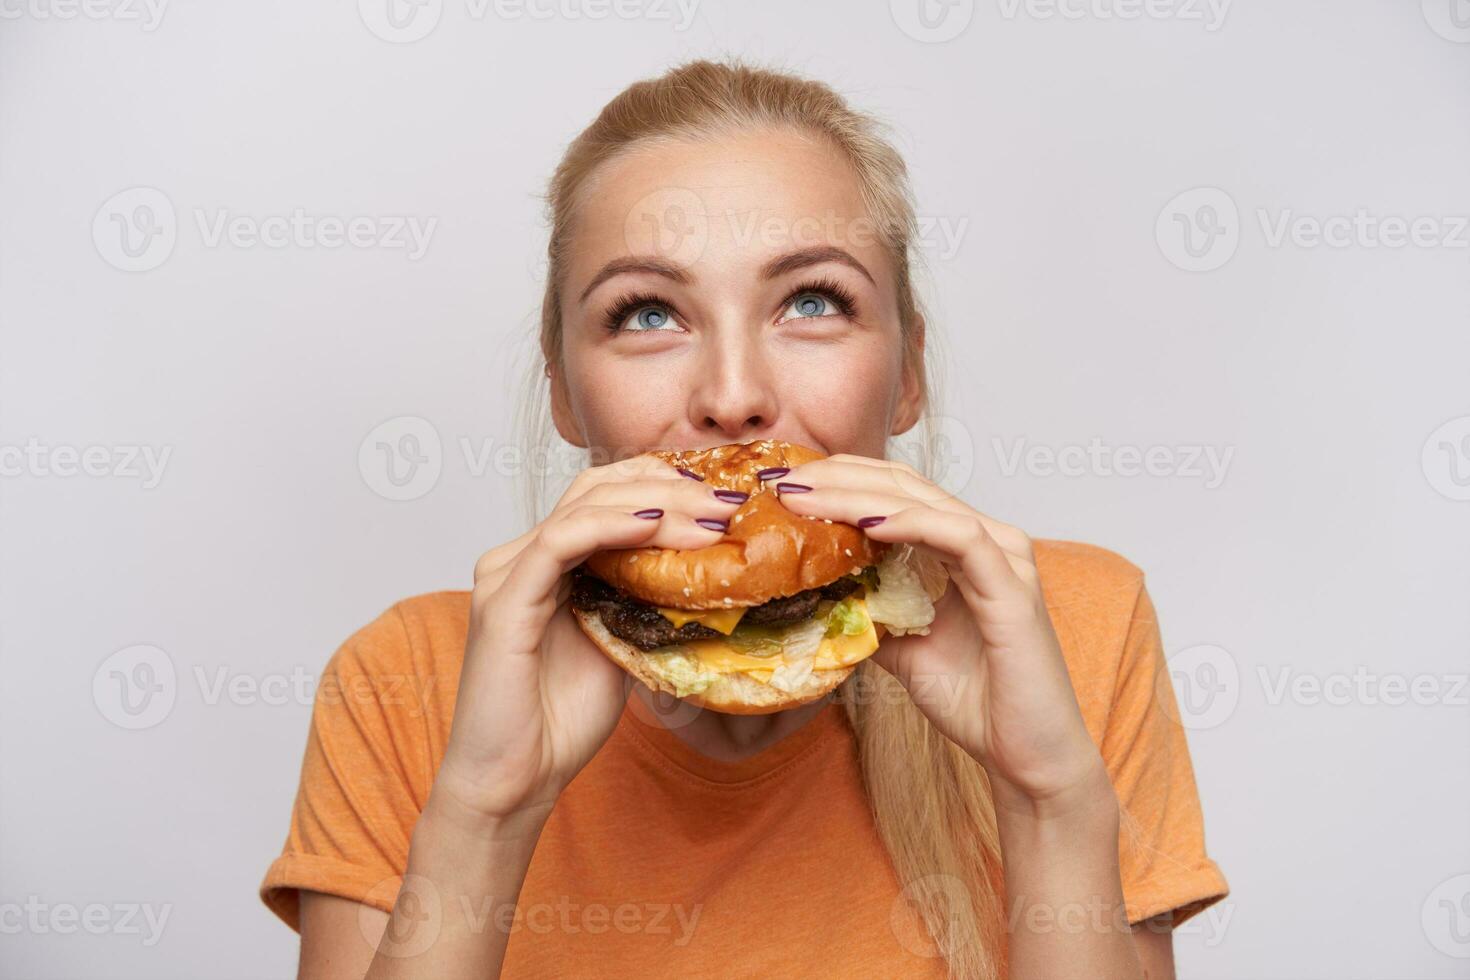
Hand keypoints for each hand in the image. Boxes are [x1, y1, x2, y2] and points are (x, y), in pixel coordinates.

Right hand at [429, 454, 743, 828]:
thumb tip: (704, 576)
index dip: (666, 486)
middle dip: (670, 486)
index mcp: (547, 563)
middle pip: (598, 488)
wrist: (513, 783)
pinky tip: (655, 525)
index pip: (606, 496)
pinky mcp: (504, 601)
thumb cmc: (560, 722)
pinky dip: (610, 526)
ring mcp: (507, 574)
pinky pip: (560, 542)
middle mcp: (521, 557)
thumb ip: (645, 603)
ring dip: (655, 504)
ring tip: (709, 516)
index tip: (724, 500)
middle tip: (728, 502)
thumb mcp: (623, 646)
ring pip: (585, 506)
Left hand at [774, 454, 1107, 813]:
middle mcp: (988, 540)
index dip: (840, 480)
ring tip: (806, 495)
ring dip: (859, 495)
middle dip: (838, 477)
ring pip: (925, 503)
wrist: (1025, 757)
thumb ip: (871, 613)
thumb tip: (817, 595)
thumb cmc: (975, 702)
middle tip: (782, 479)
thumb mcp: (902, 649)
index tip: (785, 487)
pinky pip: (959, 538)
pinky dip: (909, 525)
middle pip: (905, 486)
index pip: (897, 492)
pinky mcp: (1012, 587)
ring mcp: (1005, 559)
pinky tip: (866, 523)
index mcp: (964, 547)